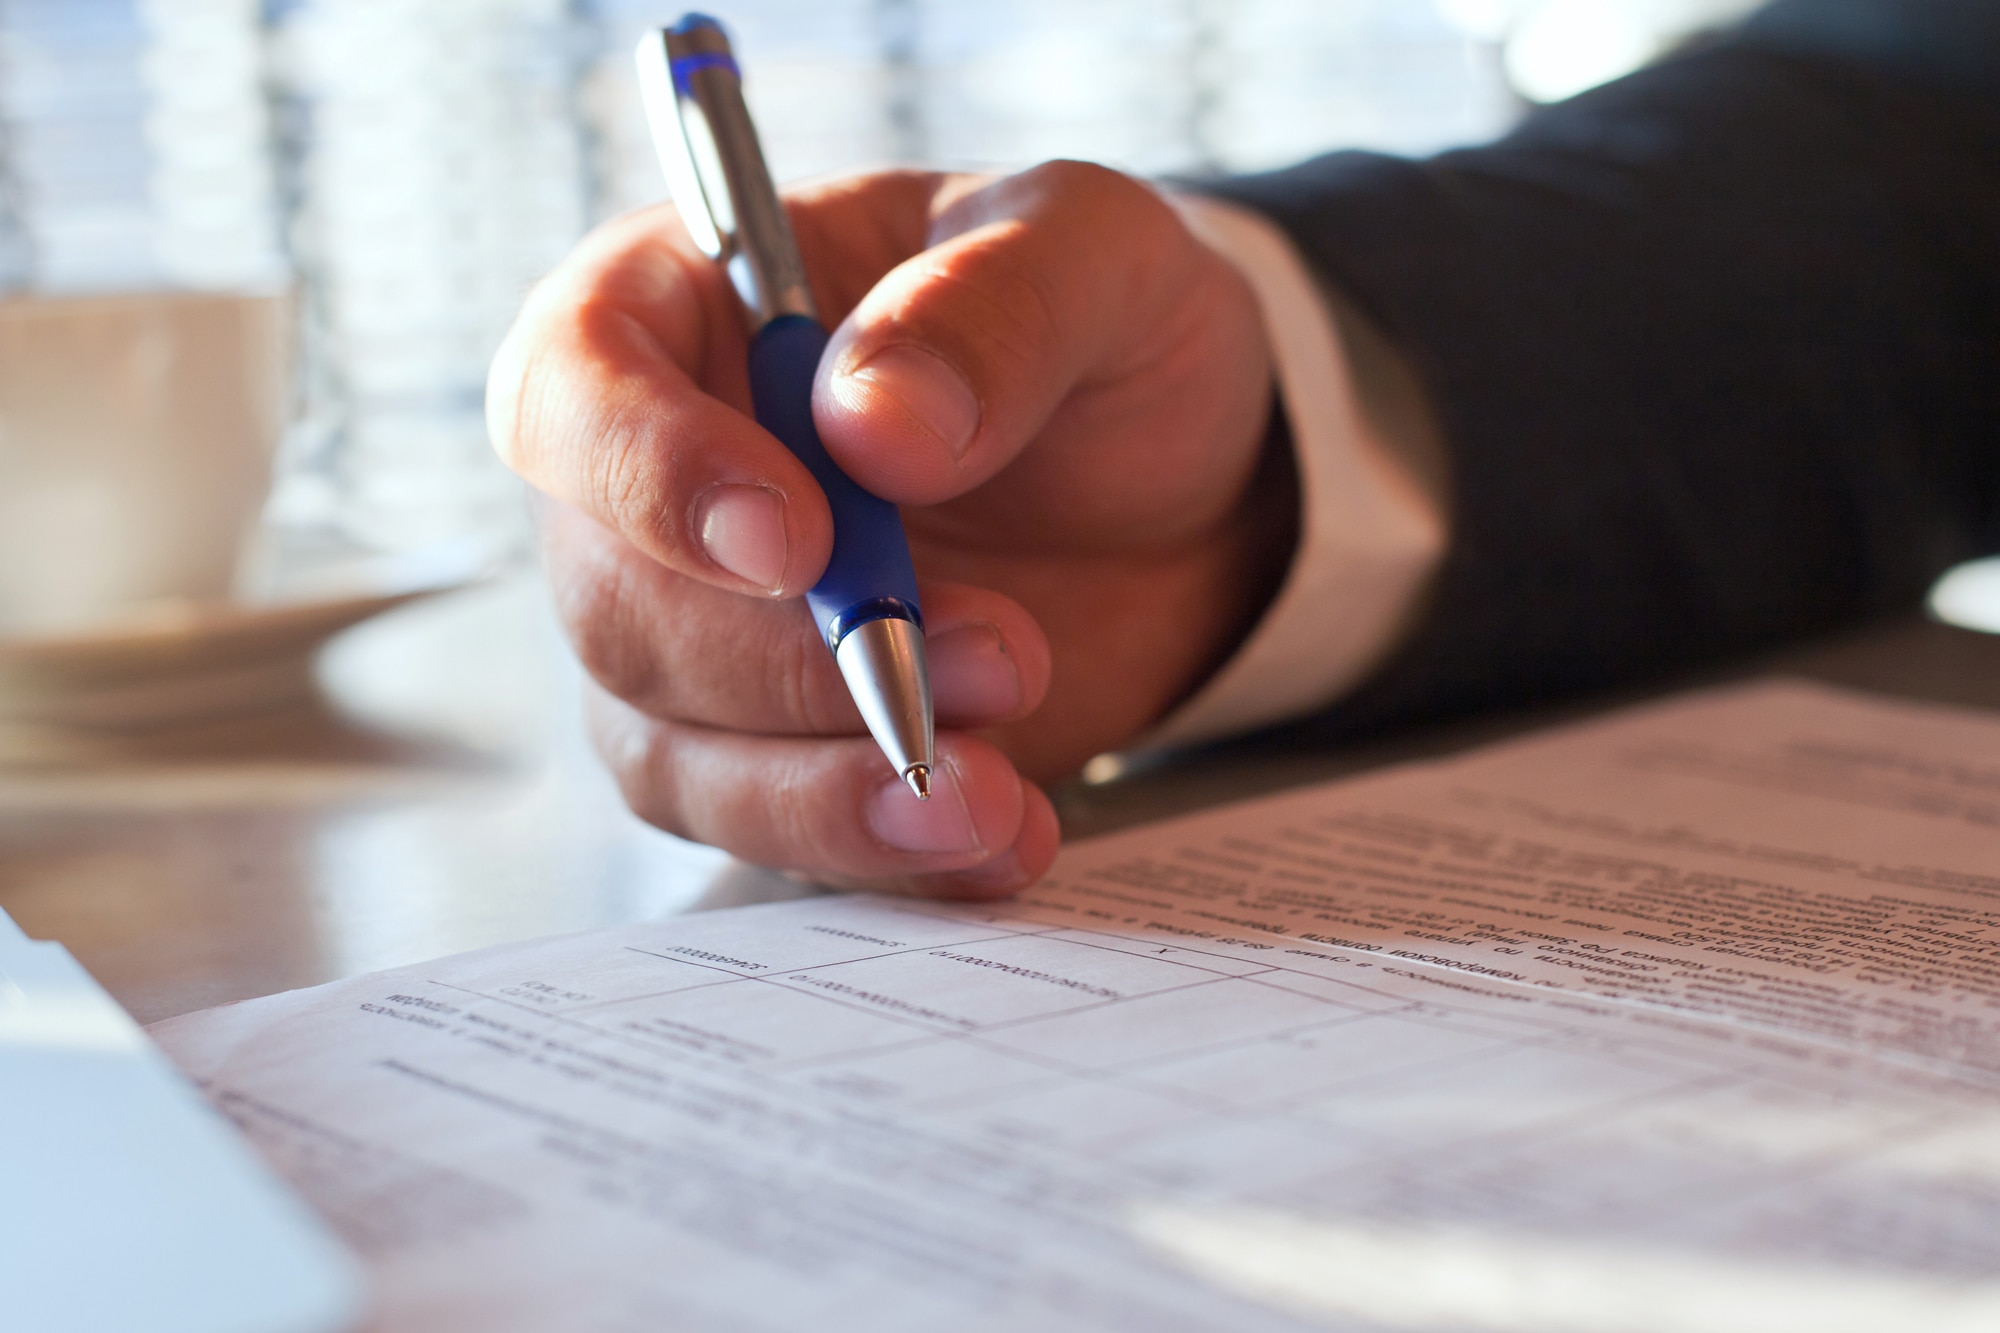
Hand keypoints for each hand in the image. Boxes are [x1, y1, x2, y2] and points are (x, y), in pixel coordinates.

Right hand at [488, 162, 1291, 897]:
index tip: (793, 543)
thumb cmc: (1100, 326)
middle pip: (620, 607)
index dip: (650, 476)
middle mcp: (660, 486)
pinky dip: (882, 856)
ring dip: (828, 793)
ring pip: (677, 754)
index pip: (573, 388)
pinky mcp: (782, 746)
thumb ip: (990, 310)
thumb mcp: (1092, 256)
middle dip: (798, 666)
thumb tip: (871, 424)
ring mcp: (708, 632)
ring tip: (996, 797)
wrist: (1181, 482)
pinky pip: (776, 833)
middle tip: (999, 658)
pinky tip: (1005, 840)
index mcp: (685, 311)